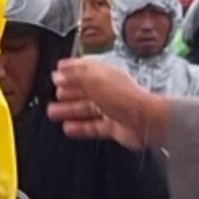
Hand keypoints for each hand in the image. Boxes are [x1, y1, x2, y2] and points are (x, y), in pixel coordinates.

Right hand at [48, 59, 168, 150]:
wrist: (146, 120)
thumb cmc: (126, 97)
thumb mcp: (95, 79)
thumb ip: (75, 75)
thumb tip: (60, 73)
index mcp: (106, 75)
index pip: (85, 69)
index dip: (70, 71)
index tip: (57, 73)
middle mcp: (109, 91)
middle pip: (84, 90)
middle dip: (68, 91)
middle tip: (54, 94)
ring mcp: (112, 109)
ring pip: (86, 109)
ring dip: (69, 110)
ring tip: (53, 112)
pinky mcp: (113, 127)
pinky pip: (93, 127)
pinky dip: (80, 128)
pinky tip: (68, 128)